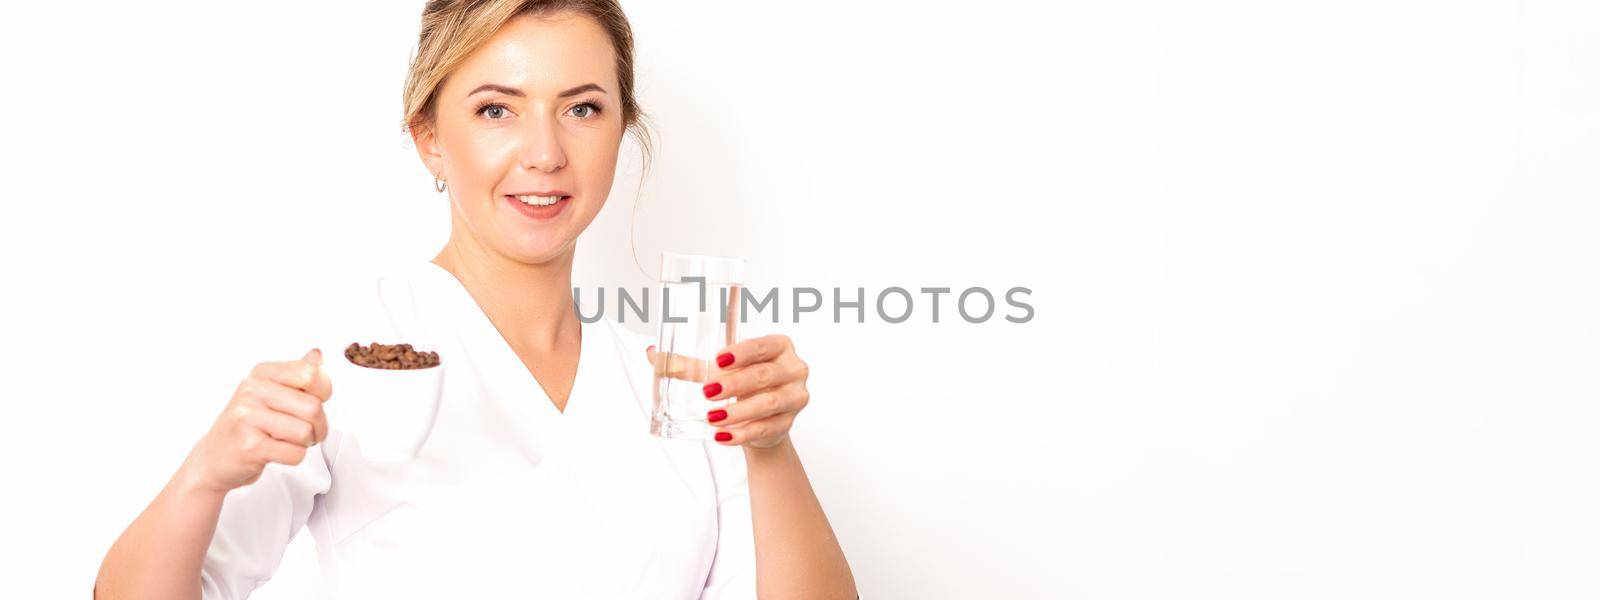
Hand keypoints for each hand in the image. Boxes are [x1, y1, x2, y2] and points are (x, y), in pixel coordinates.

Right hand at [179, 348, 331, 493]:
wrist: (215, 457)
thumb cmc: (247, 425)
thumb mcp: (270, 392)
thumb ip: (296, 374)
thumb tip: (316, 355)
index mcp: (261, 374)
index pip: (310, 374)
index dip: (323, 392)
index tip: (315, 401)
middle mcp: (252, 391)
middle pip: (313, 407)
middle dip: (319, 426)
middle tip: (307, 431)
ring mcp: (248, 417)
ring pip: (305, 432)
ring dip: (305, 443)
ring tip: (288, 441)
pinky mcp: (249, 445)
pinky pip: (295, 453)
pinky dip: (293, 457)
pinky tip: (276, 451)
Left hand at [647, 335, 809, 449]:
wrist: (763, 418)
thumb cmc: (744, 384)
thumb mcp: (720, 372)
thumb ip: (689, 365)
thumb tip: (652, 353)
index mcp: (778, 346)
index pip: (763, 346)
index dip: (742, 352)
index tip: (718, 360)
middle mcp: (793, 369)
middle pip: (764, 375)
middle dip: (735, 384)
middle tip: (708, 392)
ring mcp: (795, 396)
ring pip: (768, 403)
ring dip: (738, 412)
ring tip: (713, 417)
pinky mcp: (789, 423)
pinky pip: (766, 429)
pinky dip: (743, 434)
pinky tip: (723, 437)